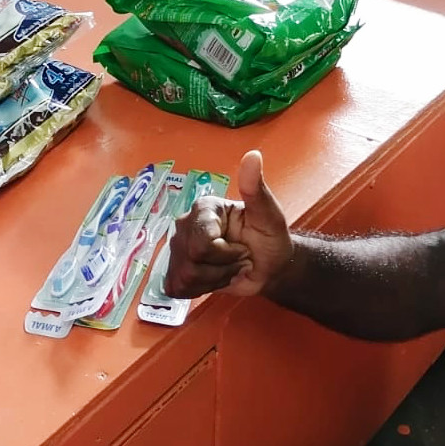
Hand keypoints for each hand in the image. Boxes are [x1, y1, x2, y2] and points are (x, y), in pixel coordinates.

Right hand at [165, 150, 292, 297]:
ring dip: (215, 279)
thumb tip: (253, 156)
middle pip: (192, 259)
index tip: (244, 249)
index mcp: (204, 208)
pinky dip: (202, 289)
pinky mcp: (175, 271)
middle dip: (223, 267)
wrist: (269, 266)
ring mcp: (177, 249)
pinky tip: (215, 280)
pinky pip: (178, 287)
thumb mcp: (268, 214)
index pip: (203, 241)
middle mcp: (184, 225)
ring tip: (229, 269)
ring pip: (186, 276)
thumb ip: (256, 189)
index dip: (227, 253)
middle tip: (238, 259)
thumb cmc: (269, 238)